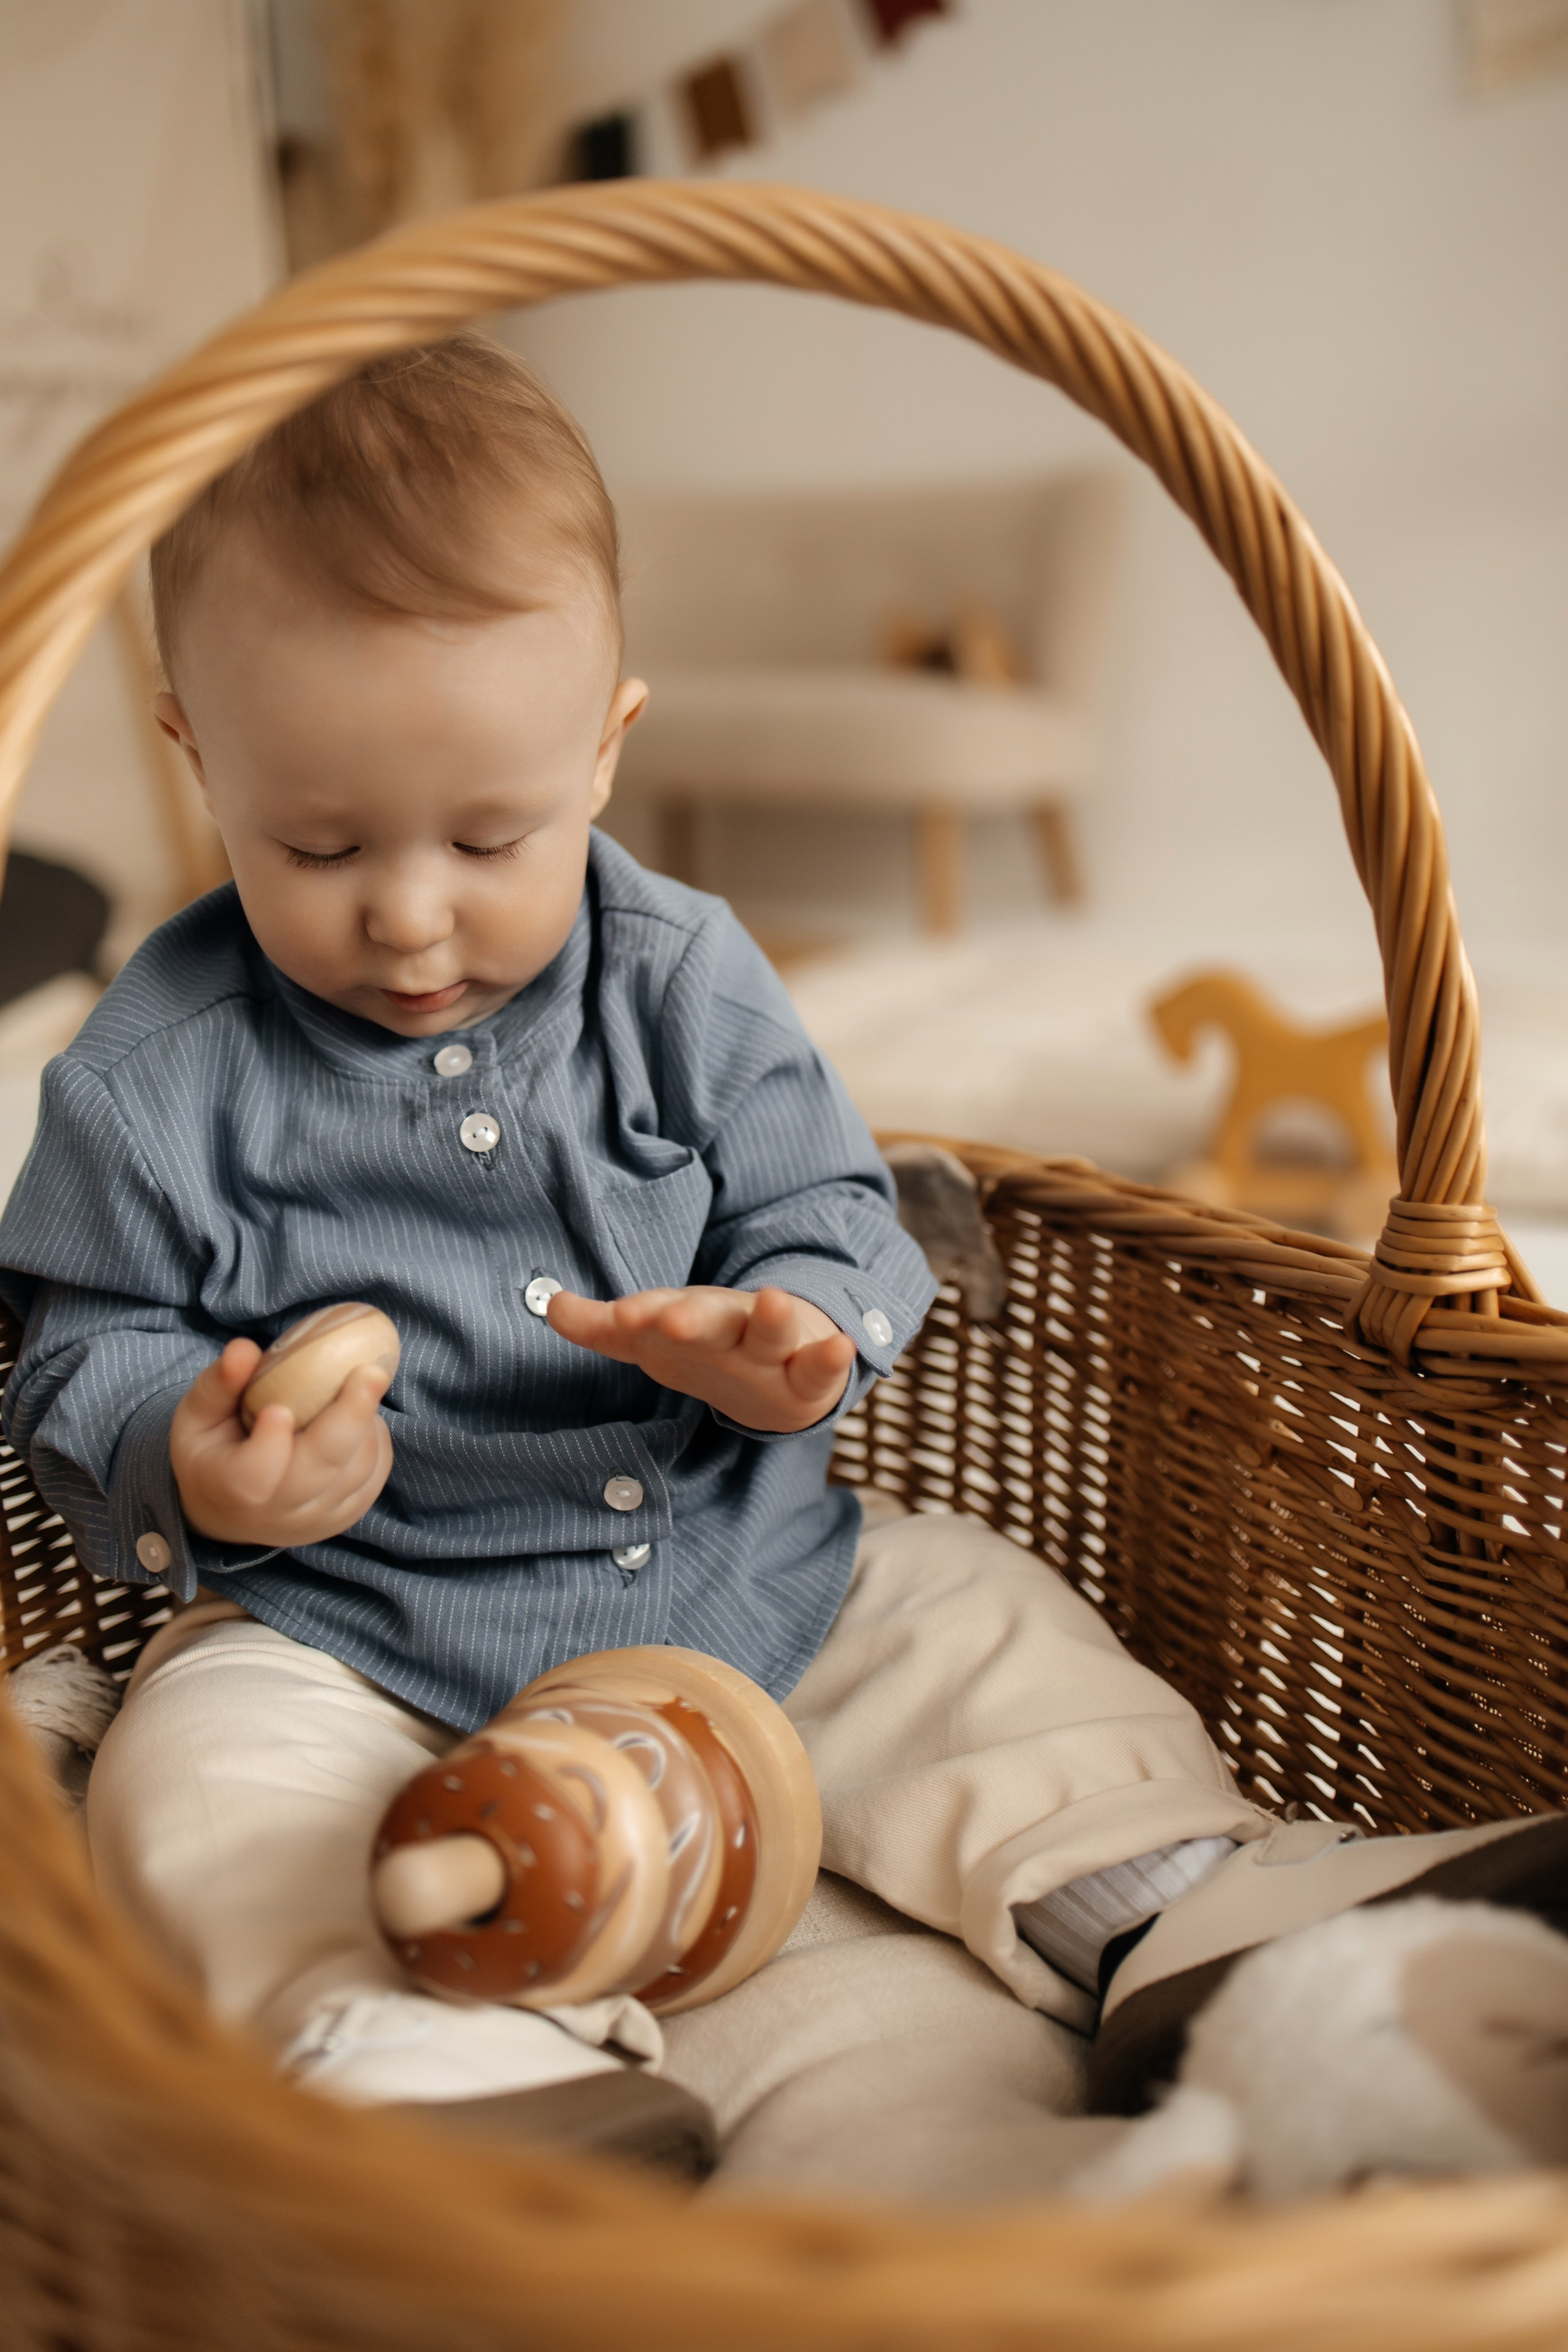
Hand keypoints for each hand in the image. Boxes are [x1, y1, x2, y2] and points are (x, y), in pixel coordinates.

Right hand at [172, 1338, 393, 1548]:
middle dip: (350, 1417)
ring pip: (356, 1472)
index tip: (278, 1409)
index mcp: (228, 1487)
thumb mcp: (197, 1418)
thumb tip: (244, 1348)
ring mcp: (314, 1519)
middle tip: (371, 1371)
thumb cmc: (212, 1451)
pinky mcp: (344, 1517)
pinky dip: (377, 1442)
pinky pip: (373, 1478)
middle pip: (320, 1469)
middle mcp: (276, 1512)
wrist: (231, 1511)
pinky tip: (365, 1416)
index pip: (251, 1477)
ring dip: (367, 1424)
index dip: (268, 1446)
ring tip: (362, 1384)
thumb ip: (218, 1384)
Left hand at [547, 1285, 855, 1433]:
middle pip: (710, 1320)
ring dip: (769, 1318)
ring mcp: (771, 1348)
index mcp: (690, 1319)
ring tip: (772, 1298)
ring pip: (768, 1333)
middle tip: (670, 1319)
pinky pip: (819, 1367)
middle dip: (692, 1318)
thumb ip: (604, 1329)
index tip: (623, 1316)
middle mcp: (729, 1327)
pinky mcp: (808, 1376)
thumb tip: (552, 1307)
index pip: (663, 1313)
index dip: (642, 1315)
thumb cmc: (710, 1348)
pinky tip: (841, 1346)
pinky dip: (830, 1357)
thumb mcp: (655, 1340)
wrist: (780, 1370)